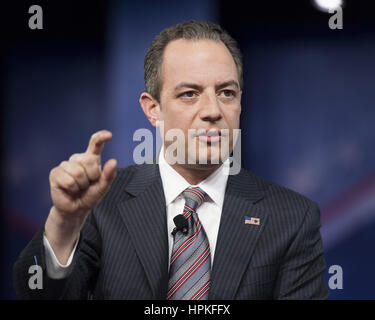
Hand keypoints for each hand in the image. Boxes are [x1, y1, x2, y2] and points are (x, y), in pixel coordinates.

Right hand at [45, 130, 116, 262]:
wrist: (75, 210)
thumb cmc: (89, 196)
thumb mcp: (103, 187)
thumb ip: (109, 175)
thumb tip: (113, 161)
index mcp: (91, 159)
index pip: (95, 144)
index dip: (101, 138)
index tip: (108, 135)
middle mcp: (77, 159)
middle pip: (88, 160)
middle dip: (92, 176)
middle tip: (88, 184)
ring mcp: (65, 165)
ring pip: (78, 171)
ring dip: (81, 184)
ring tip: (78, 188)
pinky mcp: (55, 173)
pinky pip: (68, 180)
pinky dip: (72, 189)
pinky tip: (69, 190)